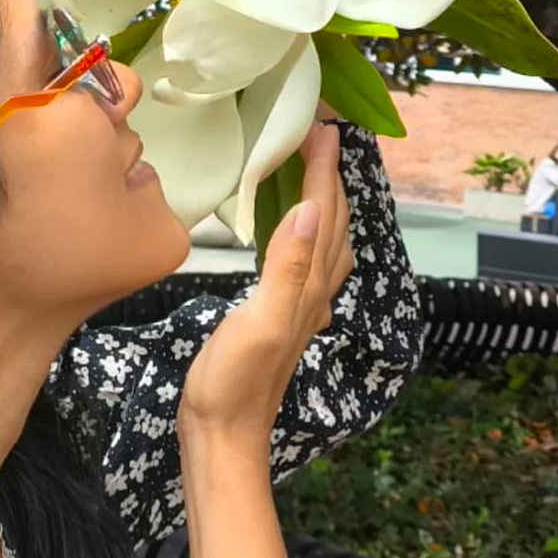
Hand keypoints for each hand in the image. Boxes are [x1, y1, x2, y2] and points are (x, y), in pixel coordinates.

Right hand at [180, 124, 352, 448]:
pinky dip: (308, 229)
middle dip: (330, 174)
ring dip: (325, 198)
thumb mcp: (259, 322)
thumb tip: (306, 210)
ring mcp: (299, 305)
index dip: (323, 169)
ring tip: (315, 166)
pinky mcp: (279, 314)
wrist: (223, 433)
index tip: (319, 125)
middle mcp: (312, 292)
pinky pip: (305, 258)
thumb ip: (285, 268)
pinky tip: (296, 227)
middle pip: (333, 221)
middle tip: (318, 130)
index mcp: (308, 287)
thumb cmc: (234, 382)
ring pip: (325, 239)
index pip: (322, 214)